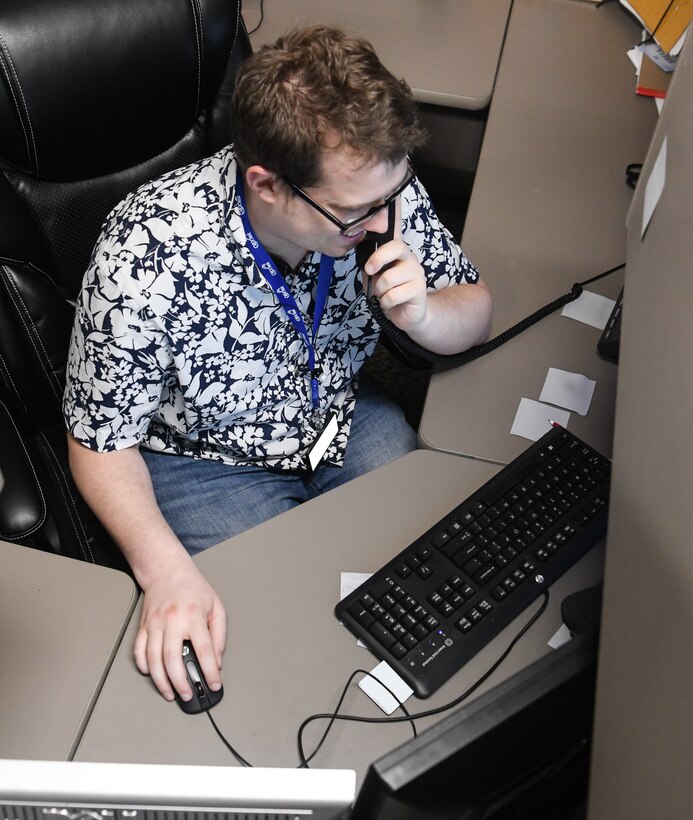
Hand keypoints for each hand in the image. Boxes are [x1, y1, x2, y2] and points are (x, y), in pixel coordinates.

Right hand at [133, 564, 226, 701]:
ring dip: (161, 681)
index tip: (213, 684)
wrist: (167, 570)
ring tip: (170, 693)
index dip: (210, 671)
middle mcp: (172, 621)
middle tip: (188, 695)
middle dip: (181, 683)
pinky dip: (144, 666)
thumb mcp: (216, 606)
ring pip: (153, 659)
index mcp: (194, 615)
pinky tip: (153, 675)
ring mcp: (154, 624)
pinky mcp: (143, 626)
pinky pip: (139, 651)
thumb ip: (219, 635)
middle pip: (173, 659)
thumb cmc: (194, 588)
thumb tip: (216, 660)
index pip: (204, 650)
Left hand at [364, 239, 428, 331]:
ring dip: (380, 290)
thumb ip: (370, 266)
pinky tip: (389, 303)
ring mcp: (417, 274)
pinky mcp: (419, 290)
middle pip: (397, 248)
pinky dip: (385, 302)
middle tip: (370, 273)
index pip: (394, 239)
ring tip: (383, 295)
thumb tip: (361, 257)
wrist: (406, 314)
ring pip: (389, 278)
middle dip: (378, 259)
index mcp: (401, 254)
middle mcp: (411, 260)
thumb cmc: (390, 293)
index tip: (367, 266)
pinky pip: (393, 295)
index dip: (379, 250)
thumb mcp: (374, 277)